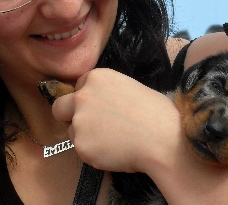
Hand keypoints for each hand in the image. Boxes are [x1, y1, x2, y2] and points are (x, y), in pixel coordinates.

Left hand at [52, 68, 227, 203]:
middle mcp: (84, 96)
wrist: (165, 139)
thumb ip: (110, 93)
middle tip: (89, 125)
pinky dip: (94, 152)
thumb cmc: (158, 113)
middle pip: (61, 106)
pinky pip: (82, 149)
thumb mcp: (133, 89)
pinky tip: (116, 151)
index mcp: (99, 77)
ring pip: (73, 130)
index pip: (80, 85)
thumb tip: (104, 105)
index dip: (88, 97)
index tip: (99, 107)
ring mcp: (80, 121)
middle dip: (70, 114)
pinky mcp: (81, 145)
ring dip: (86, 135)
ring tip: (114, 140)